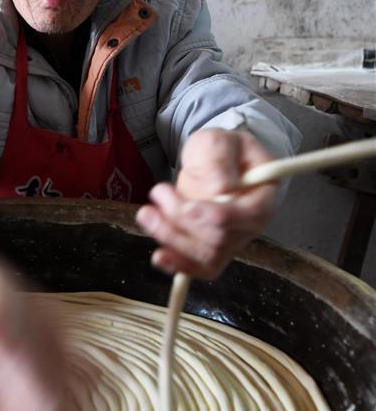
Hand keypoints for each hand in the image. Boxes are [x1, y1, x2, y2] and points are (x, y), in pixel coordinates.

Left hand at [136, 129, 276, 278]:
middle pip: (221, 237)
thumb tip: (220, 189)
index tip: (187, 207)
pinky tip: (159, 257)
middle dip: (182, 220)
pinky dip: (177, 265)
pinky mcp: (213, 252)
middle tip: (158, 192)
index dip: (218, 215)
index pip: (250, 215)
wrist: (213, 164)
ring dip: (172, 239)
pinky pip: (199, 268)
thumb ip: (219, 160)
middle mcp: (252, 225)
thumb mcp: (219, 141)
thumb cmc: (221, 151)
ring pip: (206, 256)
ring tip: (146, 215)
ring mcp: (233, 242)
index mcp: (263, 195)